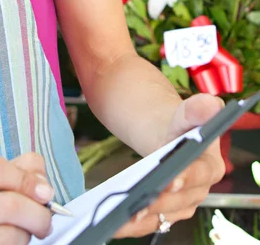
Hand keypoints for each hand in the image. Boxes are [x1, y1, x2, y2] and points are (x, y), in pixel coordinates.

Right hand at [0, 153, 53, 244]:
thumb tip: (42, 186)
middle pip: (7, 205)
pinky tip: (11, 244)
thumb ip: (18, 171)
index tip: (45, 192)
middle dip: (38, 213)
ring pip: (9, 236)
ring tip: (24, 233)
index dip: (26, 179)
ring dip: (27, 235)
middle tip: (44, 220)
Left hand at [114, 94, 225, 238]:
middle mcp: (200, 191)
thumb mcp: (186, 112)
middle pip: (179, 200)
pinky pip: (150, 222)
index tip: (171, 179)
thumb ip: (197, 109)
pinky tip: (115, 222)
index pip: (200, 174)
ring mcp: (182, 204)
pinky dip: (133, 224)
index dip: (186, 177)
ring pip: (164, 215)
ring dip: (144, 218)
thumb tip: (212, 104)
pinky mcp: (165, 213)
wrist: (167, 134)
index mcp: (210, 166)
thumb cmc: (178, 125)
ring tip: (123, 215)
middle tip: (139, 203)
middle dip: (159, 202)